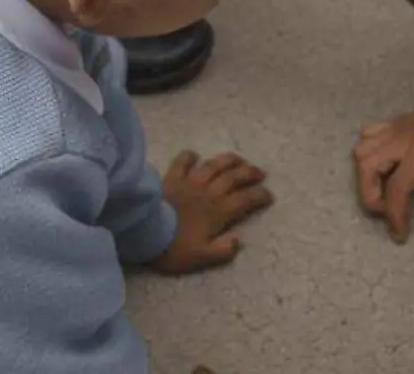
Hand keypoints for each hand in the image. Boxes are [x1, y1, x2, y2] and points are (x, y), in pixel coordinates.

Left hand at [151, 151, 274, 274]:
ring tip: (239, 159)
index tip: (269, 196)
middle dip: (250, 173)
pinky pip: (182, 162)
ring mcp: (190, 182)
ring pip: (214, 165)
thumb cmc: (173, 248)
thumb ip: (222, 251)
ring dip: (229, 160)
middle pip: (234, 177)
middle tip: (261, 173)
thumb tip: (239, 241)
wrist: (144, 232)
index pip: (246, 199)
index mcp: (218, 212)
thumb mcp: (201, 258)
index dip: (260, 196)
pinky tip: (194, 155)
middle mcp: (208, 192)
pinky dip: (189, 157)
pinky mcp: (171, 177)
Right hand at [352, 74, 413, 242]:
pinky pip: (369, 135)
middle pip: (367, 167)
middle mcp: (401, 137)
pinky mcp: (398, 122)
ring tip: (384, 192)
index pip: (397, 188)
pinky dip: (368, 153)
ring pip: (362, 150)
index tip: (401, 235)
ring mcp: (396, 127)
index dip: (395, 216)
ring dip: (366, 176)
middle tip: (387, 213)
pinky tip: (384, 164)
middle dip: (370, 196)